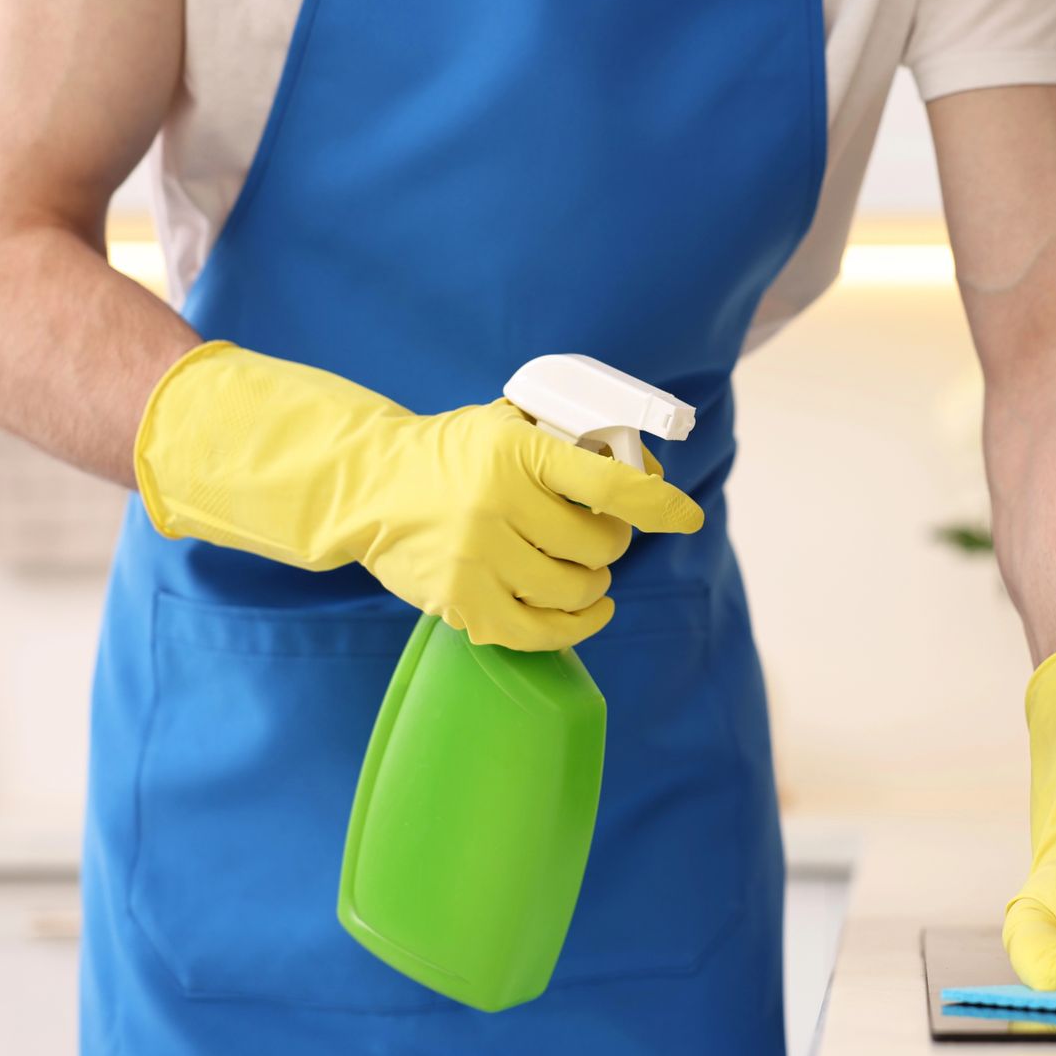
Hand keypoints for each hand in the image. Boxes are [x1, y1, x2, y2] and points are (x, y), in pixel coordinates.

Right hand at [134, 342, 702, 649]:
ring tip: (583, 571)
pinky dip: (575, 627)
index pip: (608, 485)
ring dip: (593, 585)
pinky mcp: (459, 601)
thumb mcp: (510, 423)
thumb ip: (574, 438)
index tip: (686, 517)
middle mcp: (496, 504)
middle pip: (598, 547)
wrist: (369, 485)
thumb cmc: (457, 452)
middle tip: (597, 536)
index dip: (658, 504)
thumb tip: (648, 469)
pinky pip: (538, 632)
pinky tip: (588, 612)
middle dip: (611, 545)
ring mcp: (475, 557)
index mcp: (517, 453)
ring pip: (574, 591)